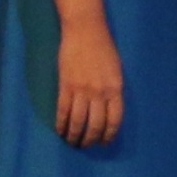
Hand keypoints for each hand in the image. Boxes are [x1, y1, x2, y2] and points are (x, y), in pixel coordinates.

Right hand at [57, 19, 124, 147]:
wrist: (85, 31)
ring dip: (74, 135)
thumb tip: (108, 109)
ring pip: (78, 121)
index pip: (115, 120)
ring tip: (72, 142)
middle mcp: (100, 92)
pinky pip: (63, 111)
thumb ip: (113, 90)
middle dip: (90, 139)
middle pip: (96, 124)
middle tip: (85, 145)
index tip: (104, 142)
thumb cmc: (104, 48)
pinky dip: (61, 124)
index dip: (109, 135)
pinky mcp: (66, 85)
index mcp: (116, 89)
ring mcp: (82, 90)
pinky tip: (60, 131)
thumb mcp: (117, 70)